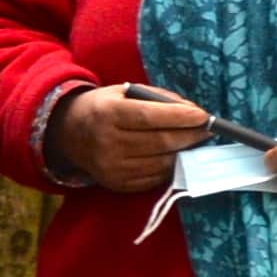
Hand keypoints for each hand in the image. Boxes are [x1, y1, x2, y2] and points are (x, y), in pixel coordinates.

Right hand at [55, 84, 209, 194]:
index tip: (204, 116)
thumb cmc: (104, 107)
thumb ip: (158, 98)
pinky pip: (155, 178)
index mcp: (107, 113)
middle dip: (190, 135)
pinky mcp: (117, 183)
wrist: (70, 134)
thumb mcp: (124, 92)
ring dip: (184, 152)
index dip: (181, 117)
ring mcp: (111, 167)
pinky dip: (170, 166)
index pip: (151, 117)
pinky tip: (174, 155)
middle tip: (207, 130)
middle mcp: (107, 142)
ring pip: (162, 163)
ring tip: (193, 141)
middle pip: (161, 142)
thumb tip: (193, 112)